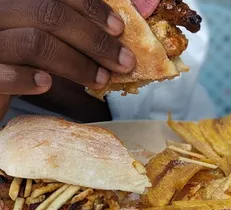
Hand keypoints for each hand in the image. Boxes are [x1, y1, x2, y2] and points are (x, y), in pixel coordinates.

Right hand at [0, 0, 135, 118]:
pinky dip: (30, 80)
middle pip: (50, 14)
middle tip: (124, 62)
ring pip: (36, 43)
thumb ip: (66, 33)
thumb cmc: (15, 61)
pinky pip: (4, 74)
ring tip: (101, 80)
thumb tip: (114, 38)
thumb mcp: (40, 38)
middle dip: (96, 41)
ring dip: (77, 64)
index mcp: (16, 2)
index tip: (119, 28)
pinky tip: (47, 85)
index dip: (91, 8)